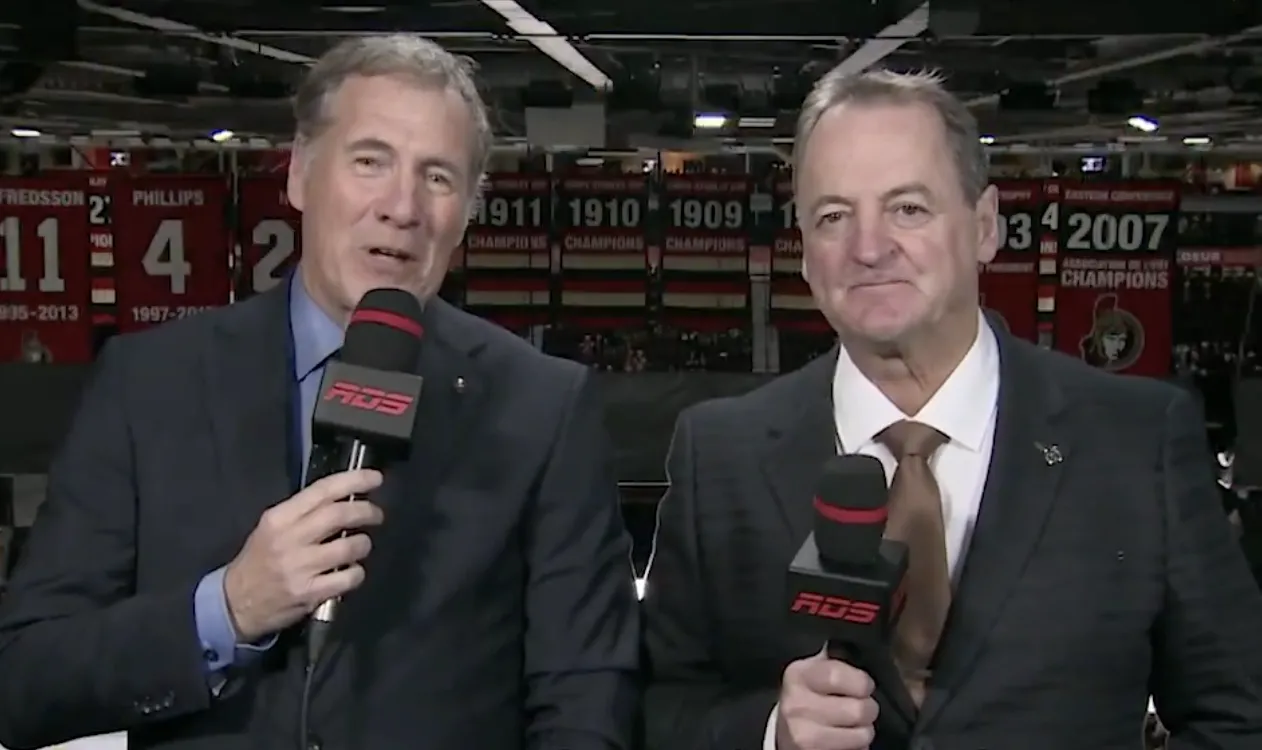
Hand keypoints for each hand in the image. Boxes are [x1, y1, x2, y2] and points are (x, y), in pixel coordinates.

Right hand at [223, 469, 384, 641]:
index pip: (322, 490)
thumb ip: (303, 513)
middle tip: (376, 514)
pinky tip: (351, 572)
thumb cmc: (258, 560)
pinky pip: (348, 578)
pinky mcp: (309, 593)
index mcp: (279, 518)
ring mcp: (300, 567)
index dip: (354, 480)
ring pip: (349, 546)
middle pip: (339, 514)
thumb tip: (344, 498)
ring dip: (364, 544)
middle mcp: (290, 539)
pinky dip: (357, 573)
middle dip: (366, 511)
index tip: (375, 478)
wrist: (235, 603)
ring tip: (361, 545)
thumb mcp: (271, 528)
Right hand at [775, 648, 878, 749]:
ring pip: (862, 734)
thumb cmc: (808, 697)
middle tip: (860, 708)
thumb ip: (835, 659)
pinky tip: (844, 738)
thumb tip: (861, 643)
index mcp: (798, 675)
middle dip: (868, 709)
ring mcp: (802, 734)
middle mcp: (796, 704)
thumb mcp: (813, 672)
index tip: (864, 686)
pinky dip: (857, 746)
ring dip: (864, 731)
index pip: (838, 675)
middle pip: (858, 709)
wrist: (785, 731)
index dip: (862, 682)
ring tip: (852, 725)